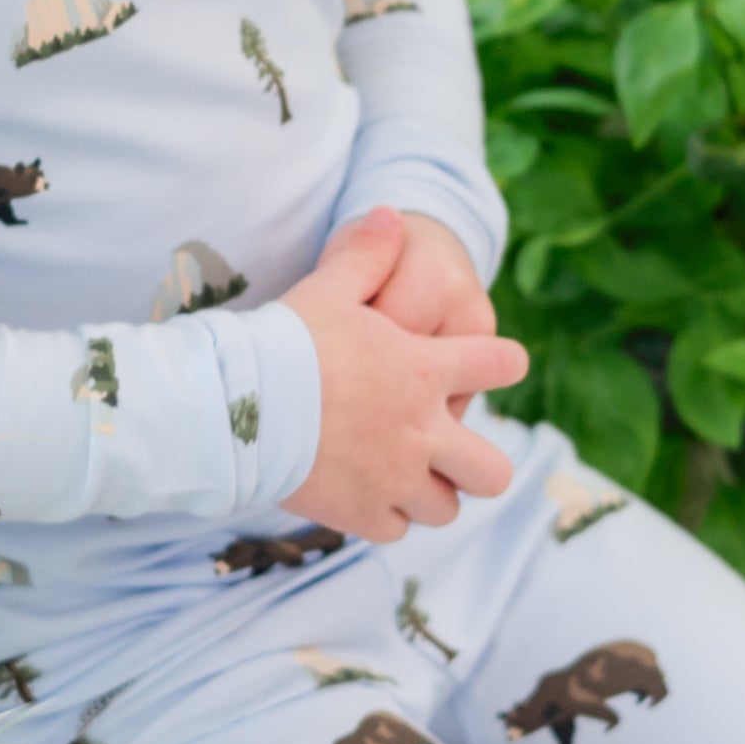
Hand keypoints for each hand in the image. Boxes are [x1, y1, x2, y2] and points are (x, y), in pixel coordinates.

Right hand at [281, 209, 526, 542]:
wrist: (239, 405)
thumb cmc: (284, 341)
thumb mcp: (327, 287)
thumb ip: (366, 254)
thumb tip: (390, 214)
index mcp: (423, 371)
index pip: (498, 365)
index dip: (505, 363)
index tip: (500, 365)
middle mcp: (422, 432)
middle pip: (491, 472)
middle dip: (480, 466)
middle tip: (454, 453)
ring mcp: (394, 480)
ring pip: (445, 509)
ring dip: (431, 494)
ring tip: (405, 478)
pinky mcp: (360, 513)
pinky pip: (395, 529)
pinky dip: (386, 516)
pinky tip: (367, 495)